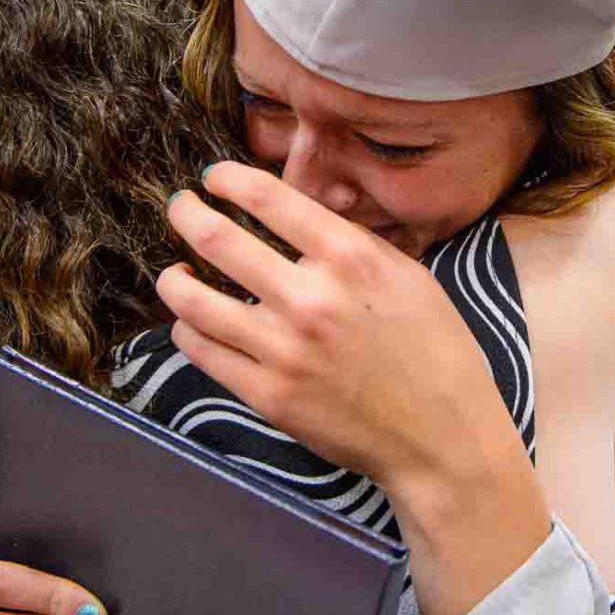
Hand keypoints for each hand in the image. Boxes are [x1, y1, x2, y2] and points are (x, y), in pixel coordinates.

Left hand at [158, 162, 525, 493]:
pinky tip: (191, 324)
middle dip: (187, 215)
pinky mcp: (269, 395)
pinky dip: (187, 331)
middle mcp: (311, 299)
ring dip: (173, 279)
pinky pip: (204, 352)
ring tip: (172, 273)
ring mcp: (284, 350)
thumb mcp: (409, 276)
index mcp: (350, 259)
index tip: (213, 178)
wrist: (442, 437)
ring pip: (195, 301)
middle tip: (180, 208)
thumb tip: (298, 215)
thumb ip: (352, 243)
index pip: (268, 199)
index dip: (228, 179)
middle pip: (218, 239)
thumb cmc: (436, 351)